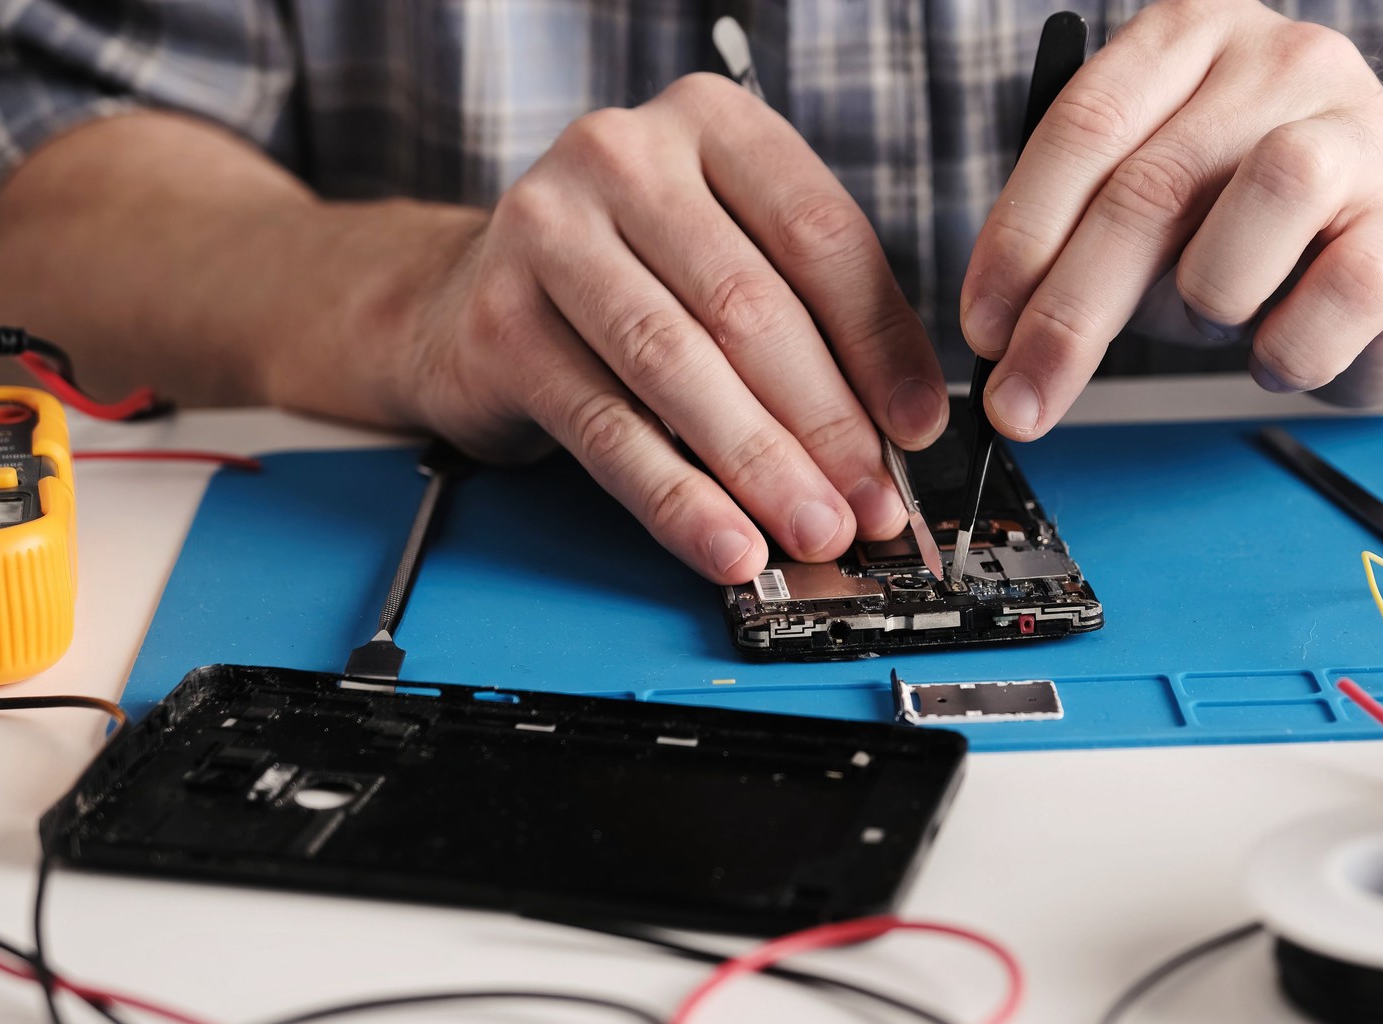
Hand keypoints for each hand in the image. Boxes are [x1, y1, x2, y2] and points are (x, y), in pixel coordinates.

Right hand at [397, 74, 946, 583]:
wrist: (465, 297)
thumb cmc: (631, 278)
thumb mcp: (729, 257)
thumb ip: (812, 317)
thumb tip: (899, 431)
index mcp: (709, 120)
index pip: (819, 235)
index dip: (880, 344)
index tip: (917, 430)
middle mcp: (622, 155)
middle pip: (749, 305)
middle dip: (825, 423)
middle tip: (872, 503)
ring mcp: (548, 231)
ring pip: (677, 366)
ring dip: (759, 465)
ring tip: (812, 530)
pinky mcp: (499, 320)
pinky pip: (606, 428)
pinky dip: (675, 498)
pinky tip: (724, 543)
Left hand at [960, 0, 1382, 435]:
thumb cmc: (1246, 237)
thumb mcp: (1148, 219)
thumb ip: (1074, 241)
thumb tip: (998, 332)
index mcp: (1189, 36)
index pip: (1082, 127)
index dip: (1018, 238)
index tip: (980, 330)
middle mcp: (1280, 58)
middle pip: (1147, 188)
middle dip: (1067, 316)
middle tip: (1019, 401)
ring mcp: (1358, 128)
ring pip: (1252, 216)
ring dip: (1208, 299)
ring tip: (1220, 314)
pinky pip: (1333, 294)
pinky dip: (1286, 348)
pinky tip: (1278, 347)